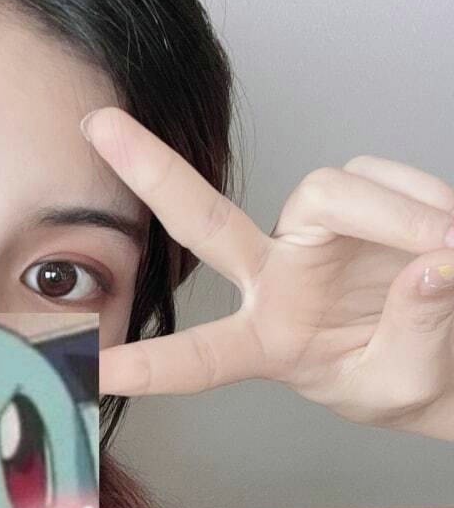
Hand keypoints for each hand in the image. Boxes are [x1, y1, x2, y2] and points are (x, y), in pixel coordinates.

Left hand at [88, 108, 453, 440]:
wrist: (451, 350)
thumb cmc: (410, 379)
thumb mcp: (405, 383)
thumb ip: (415, 332)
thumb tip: (431, 268)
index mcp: (266, 341)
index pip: (198, 357)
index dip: (146, 365)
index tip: (89, 368)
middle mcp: (274, 280)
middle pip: (204, 221)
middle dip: (151, 173)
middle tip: (99, 124)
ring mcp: (311, 234)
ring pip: (329, 191)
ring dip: (396, 216)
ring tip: (448, 247)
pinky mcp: (354, 199)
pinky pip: (383, 180)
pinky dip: (424, 203)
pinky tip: (449, 232)